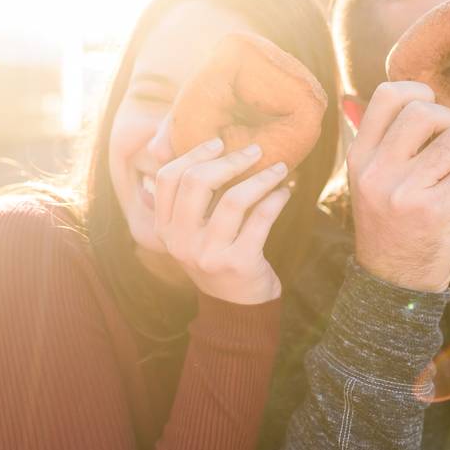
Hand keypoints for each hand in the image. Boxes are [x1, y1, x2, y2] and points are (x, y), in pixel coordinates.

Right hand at [153, 139, 290, 304]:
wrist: (236, 306)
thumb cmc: (217, 255)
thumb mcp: (192, 232)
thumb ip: (190, 198)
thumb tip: (201, 146)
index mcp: (164, 229)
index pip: (167, 179)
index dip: (192, 154)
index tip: (218, 142)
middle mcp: (181, 242)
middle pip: (197, 182)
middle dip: (230, 160)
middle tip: (255, 150)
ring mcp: (208, 255)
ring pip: (234, 199)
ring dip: (261, 177)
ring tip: (279, 168)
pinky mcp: (239, 264)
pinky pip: (261, 219)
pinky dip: (276, 199)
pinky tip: (285, 192)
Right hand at [347, 81, 449, 292]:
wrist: (393, 282)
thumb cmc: (391, 222)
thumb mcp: (371, 180)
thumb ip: (386, 141)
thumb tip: (416, 94)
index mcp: (360, 157)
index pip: (387, 95)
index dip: (418, 90)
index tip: (430, 106)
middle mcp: (377, 171)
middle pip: (425, 111)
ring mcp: (403, 192)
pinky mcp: (434, 212)